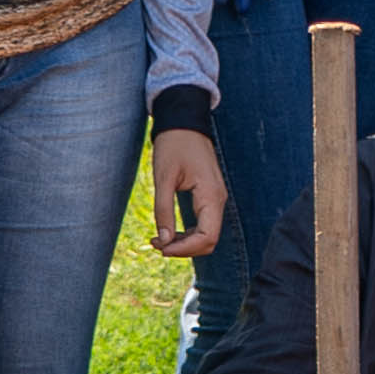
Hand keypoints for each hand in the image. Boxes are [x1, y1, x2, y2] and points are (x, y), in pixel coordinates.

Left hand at [143, 125, 226, 260]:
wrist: (184, 124)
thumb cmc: (174, 146)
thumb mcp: (164, 178)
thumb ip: (164, 210)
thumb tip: (164, 240)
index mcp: (211, 196)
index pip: (207, 237)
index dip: (185, 249)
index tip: (161, 248)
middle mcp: (218, 200)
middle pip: (209, 241)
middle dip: (183, 248)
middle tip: (156, 244)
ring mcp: (215, 199)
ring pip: (206, 234)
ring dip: (184, 242)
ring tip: (158, 239)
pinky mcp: (208, 197)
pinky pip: (203, 224)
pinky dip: (187, 233)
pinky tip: (167, 231)